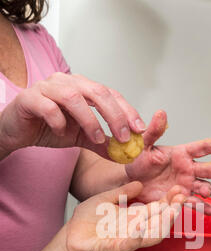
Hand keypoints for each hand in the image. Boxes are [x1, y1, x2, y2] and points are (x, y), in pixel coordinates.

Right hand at [0, 73, 145, 157]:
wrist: (16, 131)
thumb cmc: (47, 128)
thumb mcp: (80, 138)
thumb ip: (101, 142)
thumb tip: (124, 153)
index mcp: (81, 88)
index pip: (110, 94)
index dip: (127, 110)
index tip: (139, 129)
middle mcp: (66, 82)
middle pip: (97, 92)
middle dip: (114, 115)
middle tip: (123, 136)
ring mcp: (47, 88)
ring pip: (74, 98)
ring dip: (89, 120)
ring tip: (96, 138)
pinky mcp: (29, 98)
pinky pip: (48, 107)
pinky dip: (58, 120)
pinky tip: (62, 133)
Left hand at [65, 182, 185, 250]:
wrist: (70, 235)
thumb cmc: (88, 219)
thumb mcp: (106, 199)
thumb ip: (123, 193)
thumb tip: (140, 183)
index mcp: (134, 218)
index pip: (157, 210)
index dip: (170, 201)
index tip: (180, 190)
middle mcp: (134, 230)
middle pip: (159, 223)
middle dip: (172, 212)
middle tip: (181, 199)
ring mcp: (125, 240)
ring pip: (149, 236)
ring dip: (160, 225)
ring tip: (169, 213)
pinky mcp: (112, 249)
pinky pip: (126, 245)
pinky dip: (135, 237)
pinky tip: (140, 228)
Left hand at [126, 110, 210, 213]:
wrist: (130, 181)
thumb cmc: (138, 161)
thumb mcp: (144, 144)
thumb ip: (153, 131)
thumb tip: (160, 114)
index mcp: (181, 154)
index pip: (201, 148)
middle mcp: (187, 169)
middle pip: (207, 169)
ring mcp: (186, 184)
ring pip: (202, 186)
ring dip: (207, 189)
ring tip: (206, 192)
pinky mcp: (180, 198)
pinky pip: (193, 202)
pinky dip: (202, 207)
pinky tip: (209, 211)